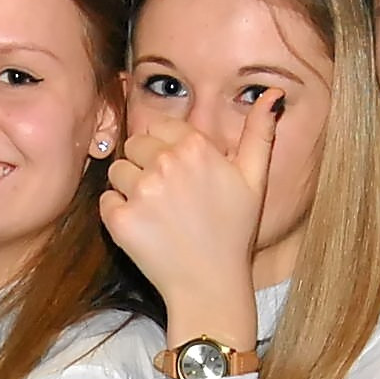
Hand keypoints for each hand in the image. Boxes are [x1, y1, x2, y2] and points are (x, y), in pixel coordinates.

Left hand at [99, 102, 274, 344]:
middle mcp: (166, 163)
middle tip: (166, 195)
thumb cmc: (233, 232)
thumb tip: (273, 94)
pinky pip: (106, 201)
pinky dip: (118, 213)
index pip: (159, 127)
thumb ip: (259, 133)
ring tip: (156, 213)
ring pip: (118, 172)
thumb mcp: (254, 180)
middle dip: (145, 164)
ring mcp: (141, 192)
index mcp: (196, 148)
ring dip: (130, 188)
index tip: (177, 172)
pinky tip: (144, 229)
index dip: (164, 148)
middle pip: (134, 145)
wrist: (211, 284)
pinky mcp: (120, 220)